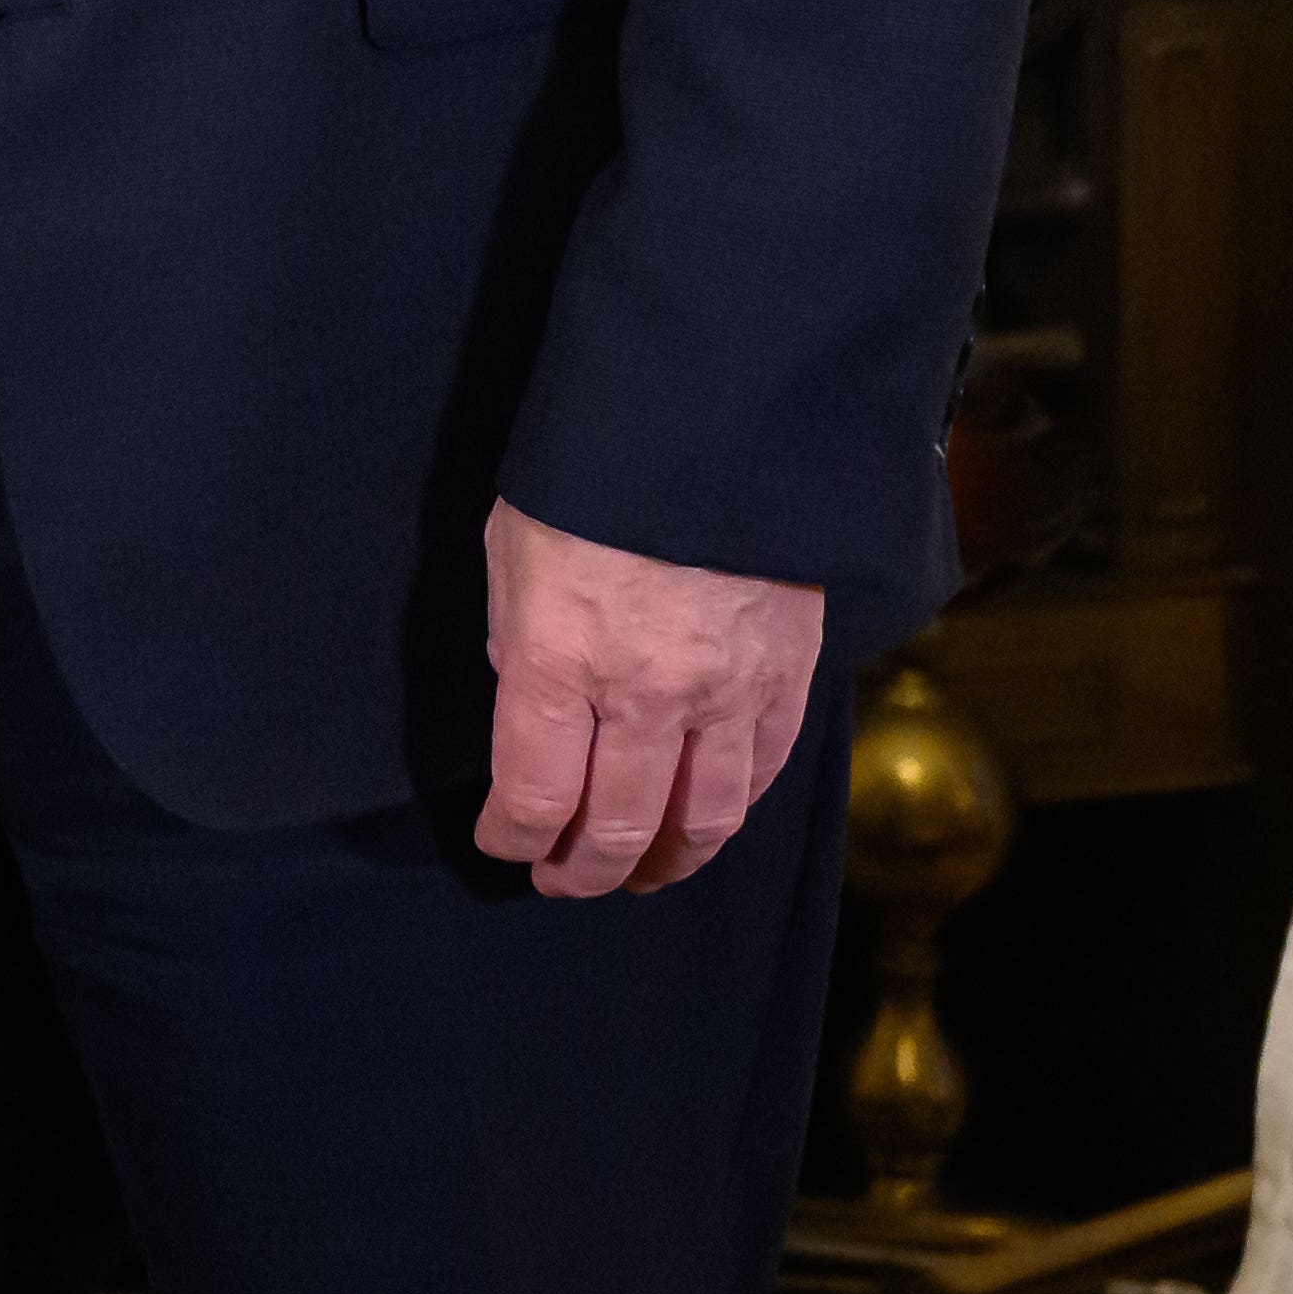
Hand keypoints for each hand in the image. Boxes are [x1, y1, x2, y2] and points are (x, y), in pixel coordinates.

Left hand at [472, 503, 821, 897]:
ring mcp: (725, 690)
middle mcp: (642, 694)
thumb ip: (521, 641)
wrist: (710, 411)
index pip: (532, 798)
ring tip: (644, 875)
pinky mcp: (787, 673)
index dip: (513, 839)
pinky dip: (736, 808)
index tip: (504, 845)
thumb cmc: (589, 472)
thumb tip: (537, 705)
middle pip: (616, 828)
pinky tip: (711, 816)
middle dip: (584, 872)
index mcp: (556, 660)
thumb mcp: (514, 548)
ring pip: (703, 819)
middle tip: (566, 882)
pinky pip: (765, 769)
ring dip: (668, 862)